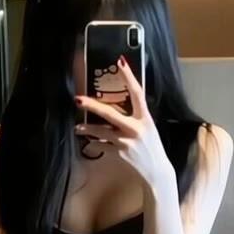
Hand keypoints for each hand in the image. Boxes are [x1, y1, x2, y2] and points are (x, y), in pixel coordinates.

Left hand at [75, 57, 176, 192]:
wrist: (156, 171)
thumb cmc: (152, 147)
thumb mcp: (148, 128)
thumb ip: (135, 117)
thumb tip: (117, 105)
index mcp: (145, 118)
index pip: (137, 93)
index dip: (129, 76)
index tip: (120, 62)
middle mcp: (135, 128)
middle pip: (109, 113)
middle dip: (92, 106)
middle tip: (78, 99)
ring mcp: (125, 141)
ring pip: (100, 132)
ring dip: (86, 129)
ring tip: (77, 128)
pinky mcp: (119, 153)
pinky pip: (101, 146)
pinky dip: (94, 144)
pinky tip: (89, 143)